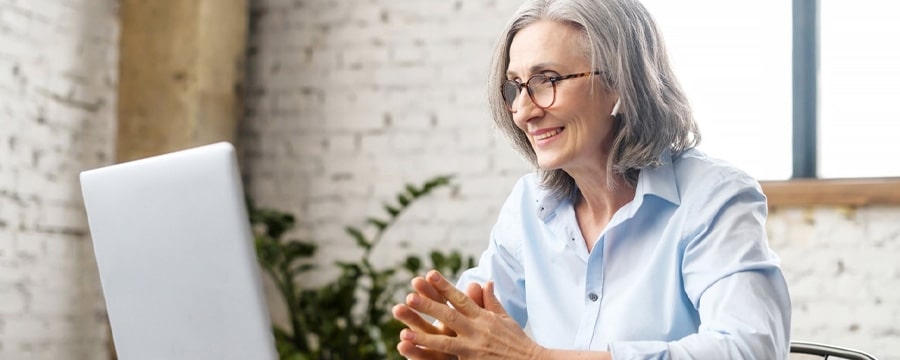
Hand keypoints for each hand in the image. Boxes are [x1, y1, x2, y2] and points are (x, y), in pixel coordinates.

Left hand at [396, 270, 543, 359]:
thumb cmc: (518, 342)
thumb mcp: (505, 319)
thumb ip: (490, 301)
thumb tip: (485, 281)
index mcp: (484, 318)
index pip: (461, 299)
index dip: (444, 286)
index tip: (429, 274)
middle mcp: (478, 331)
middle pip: (449, 317)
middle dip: (428, 307)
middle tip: (409, 298)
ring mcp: (474, 350)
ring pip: (445, 342)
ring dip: (424, 337)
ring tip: (404, 333)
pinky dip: (434, 358)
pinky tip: (420, 356)